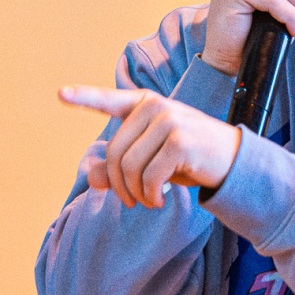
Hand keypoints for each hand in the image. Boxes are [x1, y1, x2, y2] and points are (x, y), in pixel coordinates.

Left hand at [60, 86, 240, 207]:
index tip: (60, 93)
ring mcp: (168, 120)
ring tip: (149, 200)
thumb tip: (93, 177)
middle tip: (133, 201)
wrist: (234, 163)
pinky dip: (151, 196)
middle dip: (119, 185)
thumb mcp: (151, 163)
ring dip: (136, 193)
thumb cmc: (189, 160)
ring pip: (128, 167)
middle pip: (114, 153)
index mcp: (145, 104)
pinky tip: (161, 199)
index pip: (109, 100)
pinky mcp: (179, 140)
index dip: (83, 98)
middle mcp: (155, 106)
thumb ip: (120, 168)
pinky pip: (149, 177)